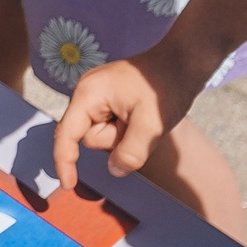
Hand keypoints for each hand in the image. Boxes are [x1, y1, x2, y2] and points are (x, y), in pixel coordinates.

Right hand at [52, 49, 203, 191]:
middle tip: (139, 124)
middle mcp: (87, 93)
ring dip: (123, 134)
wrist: (182, 60)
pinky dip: (126, 128)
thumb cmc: (166, 87)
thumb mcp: (152, 126)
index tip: (68, 185)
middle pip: (90, 137)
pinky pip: (111, 125)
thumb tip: (114, 170)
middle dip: (115, 139)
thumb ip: (130, 153)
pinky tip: (141, 115)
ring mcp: (98, 95)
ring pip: (103, 133)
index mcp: (88, 94)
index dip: (64, 161)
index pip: (66, 134)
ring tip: (143, 117)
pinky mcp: (110, 98)